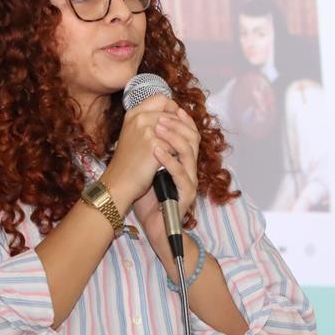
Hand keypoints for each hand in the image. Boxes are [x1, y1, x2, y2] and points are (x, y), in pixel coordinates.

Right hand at [99, 94, 180, 207]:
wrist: (120, 183)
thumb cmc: (128, 163)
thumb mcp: (134, 135)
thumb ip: (150, 122)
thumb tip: (177, 115)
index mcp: (134, 113)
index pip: (162, 99)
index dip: (173, 109)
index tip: (176, 123)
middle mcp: (140, 117)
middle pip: (174, 113)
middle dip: (181, 128)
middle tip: (182, 142)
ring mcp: (147, 129)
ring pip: (178, 128)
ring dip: (182, 140)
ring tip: (181, 151)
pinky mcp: (154, 144)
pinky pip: (177, 144)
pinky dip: (178, 153)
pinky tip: (176, 160)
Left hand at [128, 105, 201, 247]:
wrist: (154, 227)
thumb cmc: (149, 200)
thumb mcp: (148, 169)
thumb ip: (150, 149)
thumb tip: (141, 125)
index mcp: (185, 162)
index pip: (190, 134)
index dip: (183, 120)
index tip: (171, 107)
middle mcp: (191, 169)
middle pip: (193, 139)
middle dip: (177, 124)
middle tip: (161, 117)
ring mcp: (190, 182)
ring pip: (189, 152)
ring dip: (173, 137)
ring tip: (157, 128)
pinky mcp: (187, 194)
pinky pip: (180, 173)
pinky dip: (169, 159)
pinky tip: (156, 149)